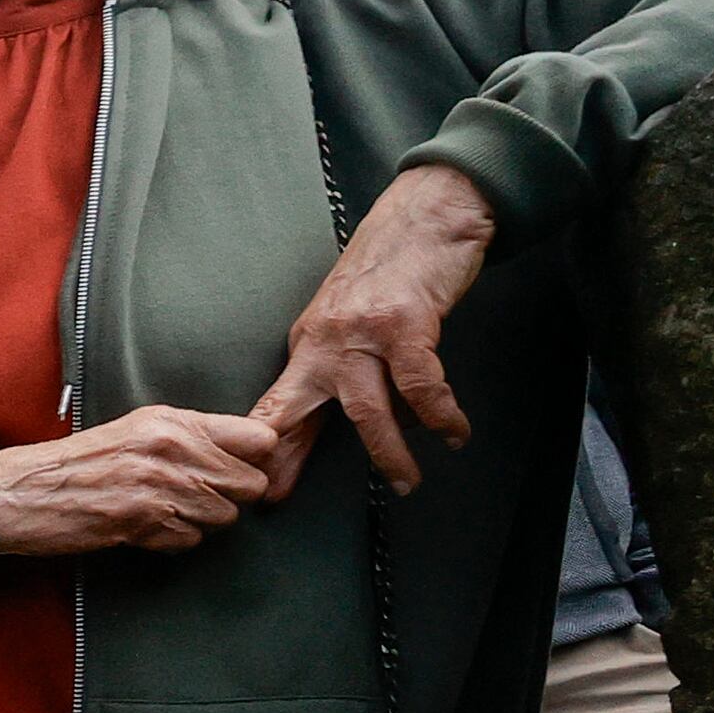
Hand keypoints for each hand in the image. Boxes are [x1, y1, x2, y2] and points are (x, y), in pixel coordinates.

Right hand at [0, 409, 283, 556]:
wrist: (20, 493)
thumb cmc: (75, 464)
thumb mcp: (134, 431)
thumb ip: (187, 436)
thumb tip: (239, 452)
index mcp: (172, 422)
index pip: (258, 438)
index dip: (255, 458)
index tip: (238, 466)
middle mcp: (172, 450)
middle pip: (251, 483)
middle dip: (230, 496)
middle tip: (199, 496)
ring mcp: (160, 487)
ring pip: (225, 516)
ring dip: (201, 521)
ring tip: (166, 512)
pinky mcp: (144, 523)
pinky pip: (191, 540)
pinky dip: (173, 541)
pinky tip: (146, 528)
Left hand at [249, 162, 496, 493]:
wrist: (426, 214)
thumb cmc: (392, 271)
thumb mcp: (350, 320)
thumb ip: (347, 370)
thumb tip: (351, 426)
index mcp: (309, 343)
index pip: (279, 403)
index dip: (267, 447)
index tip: (260, 487)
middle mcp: (326, 339)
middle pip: (298, 410)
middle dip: (288, 458)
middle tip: (279, 498)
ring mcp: (363, 332)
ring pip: (366, 411)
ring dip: (389, 454)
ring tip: (405, 482)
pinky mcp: (405, 324)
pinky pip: (421, 386)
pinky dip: (440, 415)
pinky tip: (453, 432)